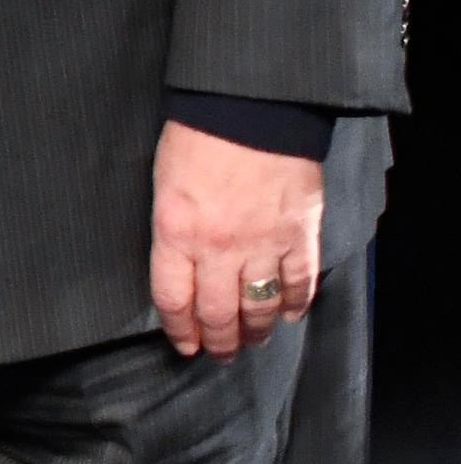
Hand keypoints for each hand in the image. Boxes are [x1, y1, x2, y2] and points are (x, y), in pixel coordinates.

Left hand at [150, 118, 323, 358]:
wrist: (248, 108)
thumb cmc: (196, 136)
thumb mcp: (163, 183)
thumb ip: (172, 228)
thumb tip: (180, 266)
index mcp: (176, 231)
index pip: (173, 299)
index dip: (179, 329)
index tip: (183, 345)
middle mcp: (218, 247)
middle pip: (217, 313)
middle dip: (217, 341)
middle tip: (219, 355)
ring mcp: (263, 244)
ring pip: (259, 307)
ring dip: (255, 331)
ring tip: (252, 342)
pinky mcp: (299, 234)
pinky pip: (299, 283)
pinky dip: (296, 304)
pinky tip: (290, 314)